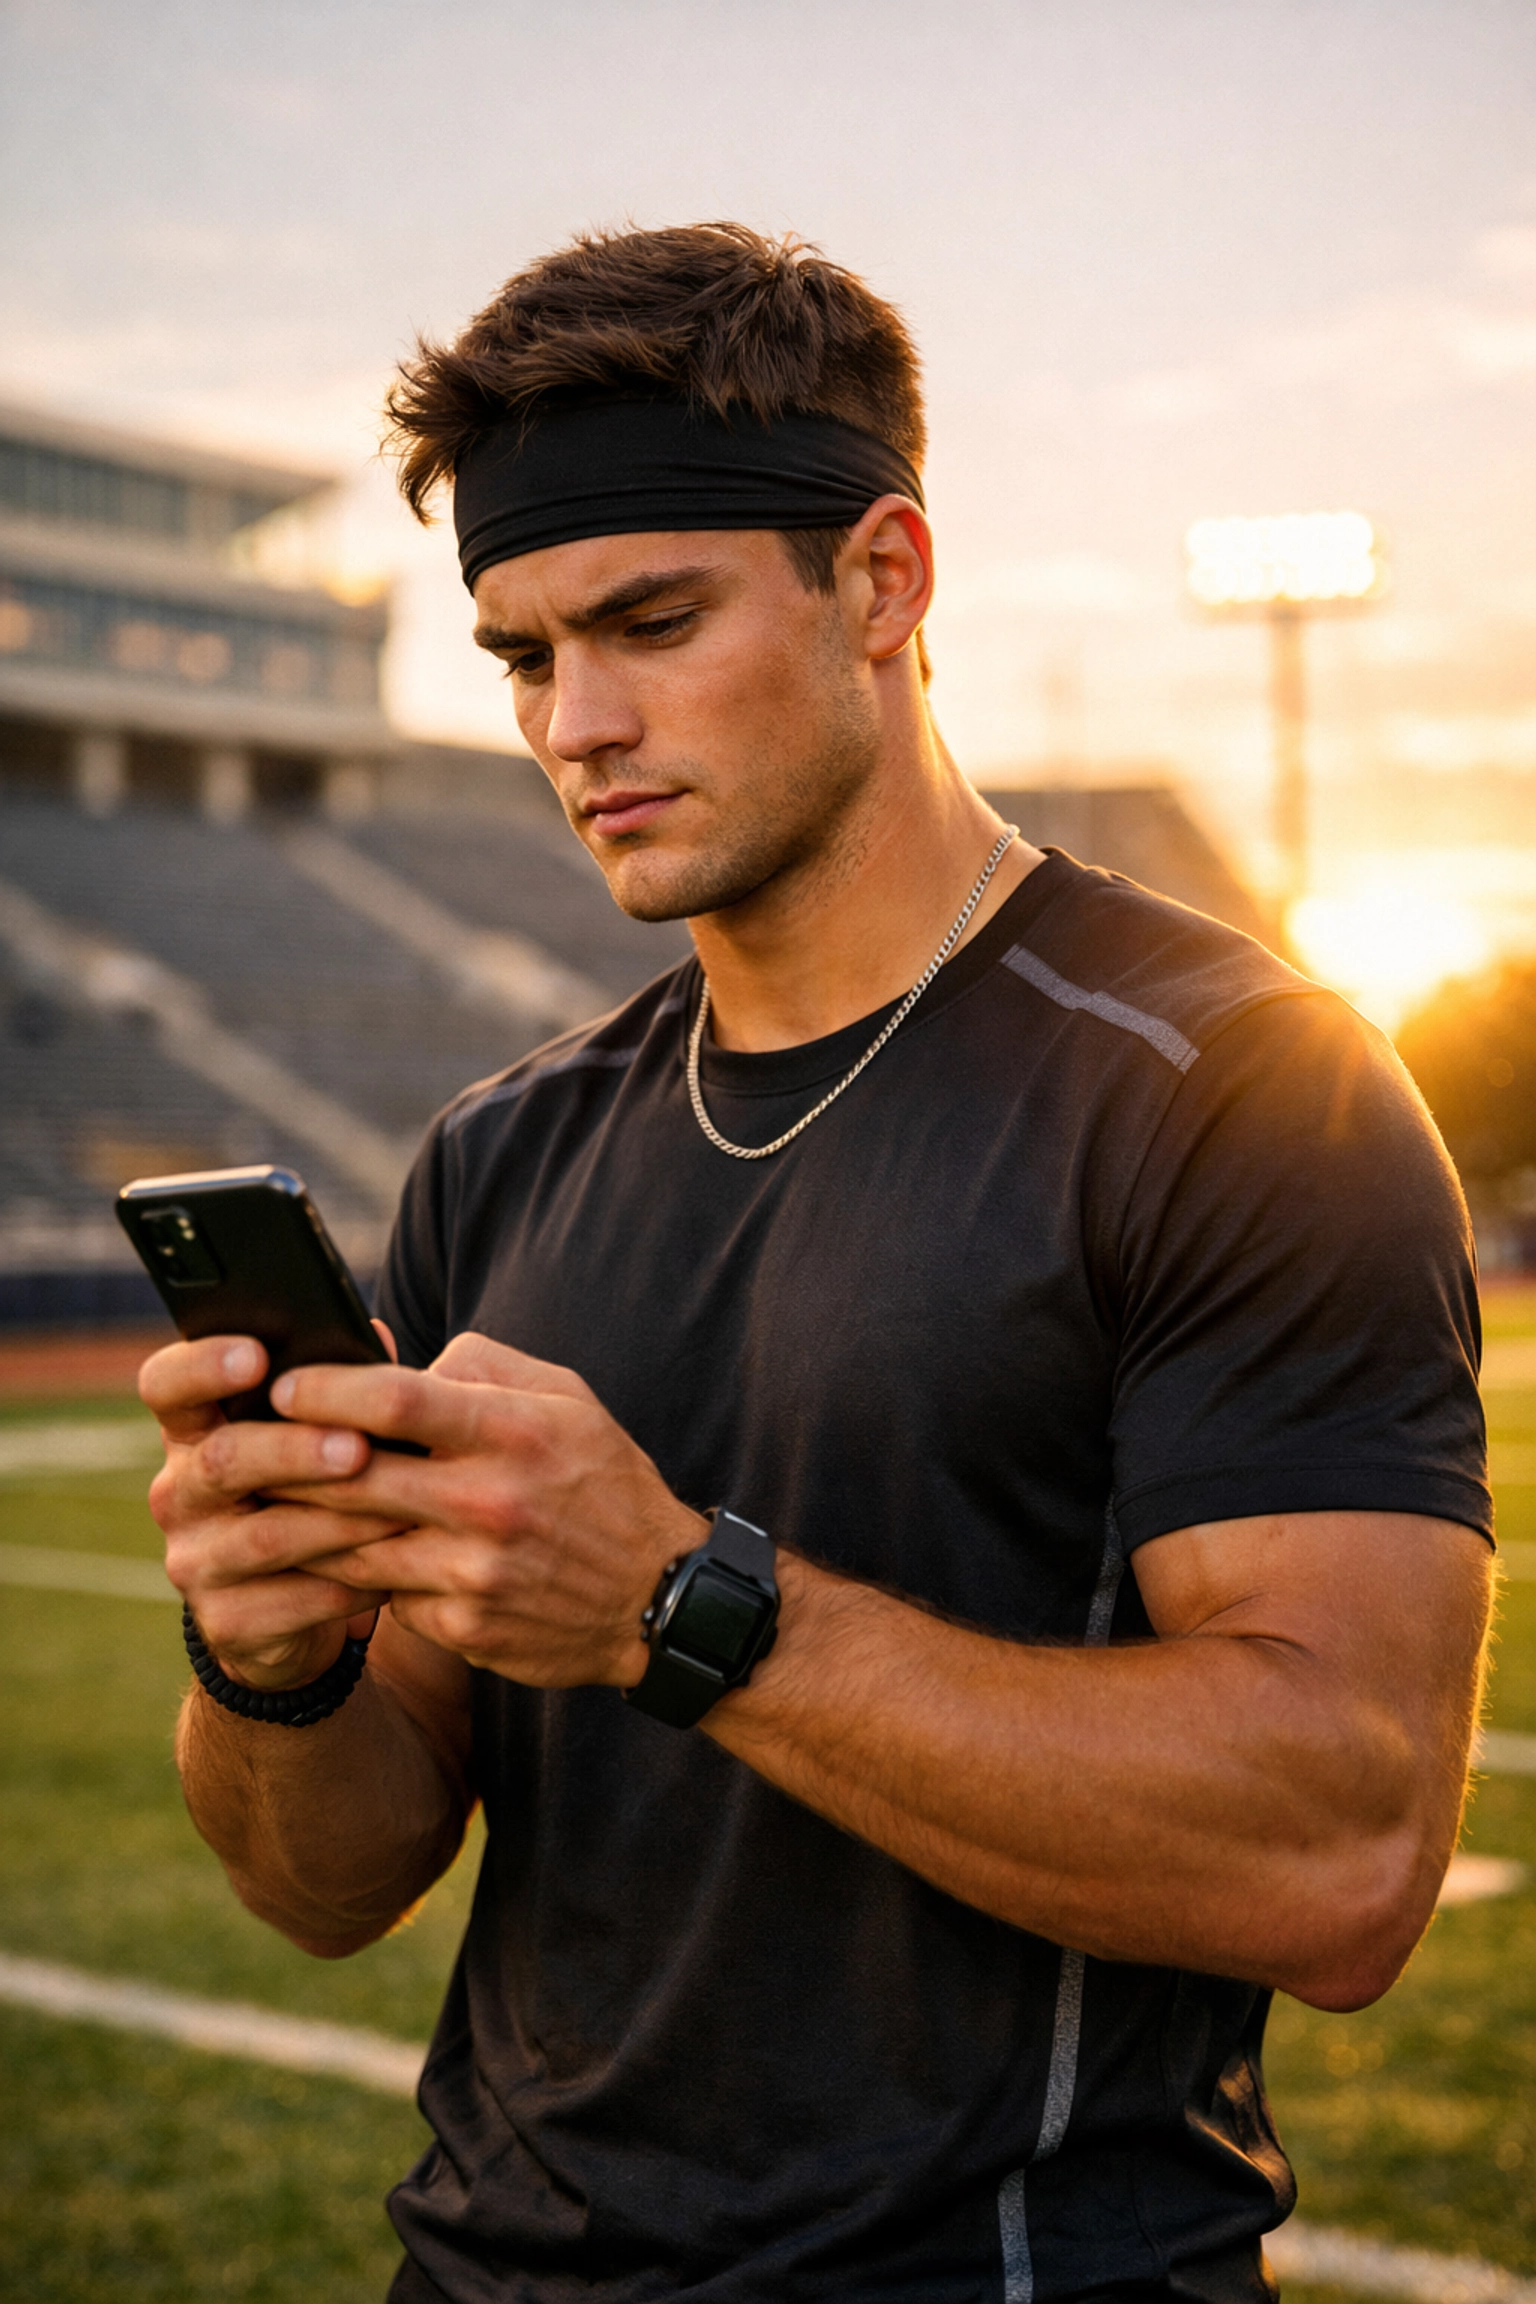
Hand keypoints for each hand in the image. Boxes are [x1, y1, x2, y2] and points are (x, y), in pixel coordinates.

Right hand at [139, 1327, 407, 1691]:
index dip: (201, 1365)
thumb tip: (371, 1333)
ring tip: (401, 1513)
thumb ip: (335, 1388)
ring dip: (339, 1523)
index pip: (165, 1385)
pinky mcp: (225, 1620)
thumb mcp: (313, 1436)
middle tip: (356, 1447)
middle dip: (295, 1451)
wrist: (289, 1610)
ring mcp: (194, 1560)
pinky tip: (395, 1574)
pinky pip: (293, 1601)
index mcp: (194, 1431)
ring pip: (265, 1537)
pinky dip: (349, 1585)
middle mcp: (179, 1491)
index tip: (256, 1354)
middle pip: (223, 1460)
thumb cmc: (311, 1492)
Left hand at [264, 1332, 706, 1689]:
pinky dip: (361, 1578)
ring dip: (305, 1526)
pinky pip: (387, 1597)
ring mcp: (475, 1573)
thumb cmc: (604, 1483)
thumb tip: (403, 1360)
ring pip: (354, 1544)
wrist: (660, 1600)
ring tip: (267, 1505)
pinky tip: (339, 1563)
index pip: (396, 1399)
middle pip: (353, 1477)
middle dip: (285, 1461)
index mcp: (513, 1433)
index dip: (327, 1388)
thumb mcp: (568, 1400)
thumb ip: (483, 1368)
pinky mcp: (466, 1628)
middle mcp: (490, 1502)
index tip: (282, 1384)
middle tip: (241, 1447)